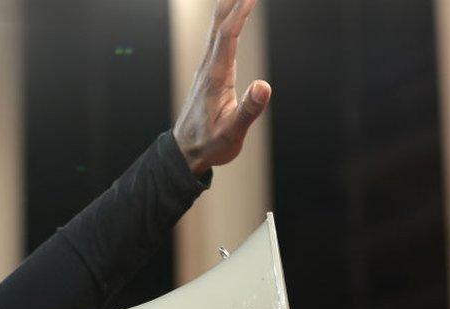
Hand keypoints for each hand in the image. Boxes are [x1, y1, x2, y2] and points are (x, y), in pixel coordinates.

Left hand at [172, 0, 269, 175]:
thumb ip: (248, 111)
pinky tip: (231, 19)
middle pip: (219, 26)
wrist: (185, 152)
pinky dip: (226, 23)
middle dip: (233, 2)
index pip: (228, 37)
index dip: (240, 13)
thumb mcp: (231, 134)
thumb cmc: (208, 145)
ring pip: (216, 31)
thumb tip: (264, 86)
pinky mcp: (209, 75)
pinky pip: (218, 41)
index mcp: (215, 78)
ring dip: (228, 8)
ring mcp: (207, 70)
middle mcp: (208, 69)